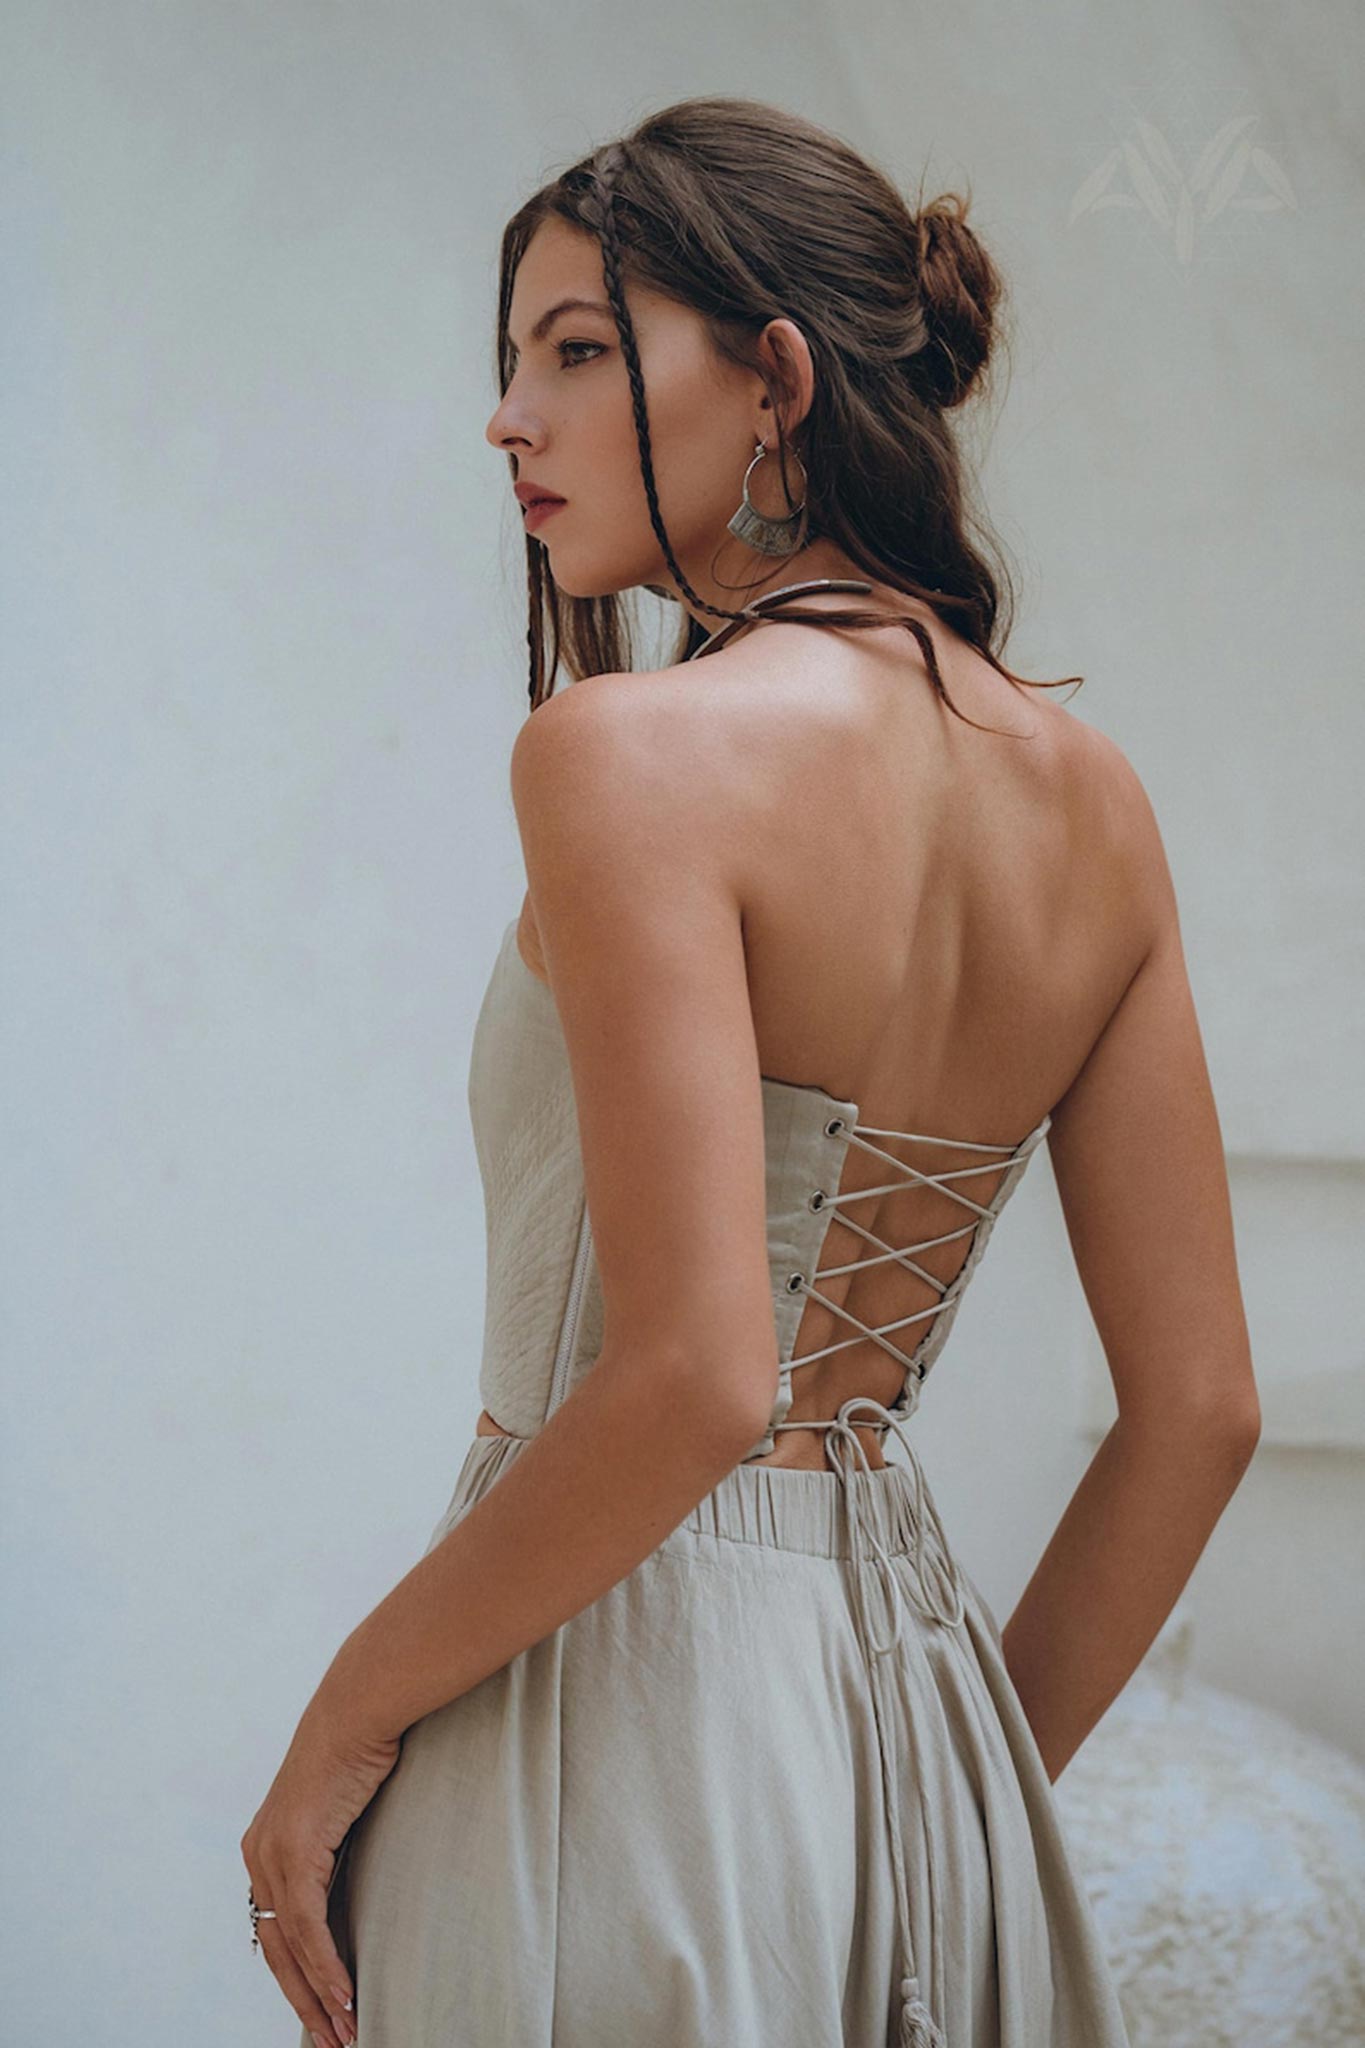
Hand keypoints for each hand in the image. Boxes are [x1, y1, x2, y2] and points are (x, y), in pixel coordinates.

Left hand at [240, 1701, 400, 2044]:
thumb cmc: (361, 1751)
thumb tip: (354, 1881)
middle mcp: (259, 1856)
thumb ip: (336, 1849)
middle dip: (306, 2002)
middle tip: (333, 2040)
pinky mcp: (294, 1850)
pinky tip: (345, 1993)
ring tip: (345, 2031)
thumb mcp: (342, 1812)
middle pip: (277, 1951)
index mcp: (266, 1849)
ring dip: (320, 1996)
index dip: (299, 1979)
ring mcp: (272, 1854)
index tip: (325, 2013)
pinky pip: (306, 1926)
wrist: (359, 1708)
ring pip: (290, 1947)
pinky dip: (326, 1965)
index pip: (277, 1932)